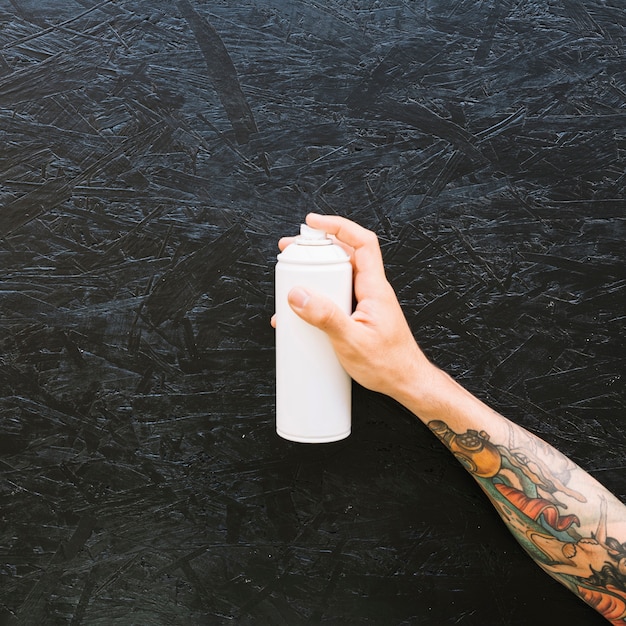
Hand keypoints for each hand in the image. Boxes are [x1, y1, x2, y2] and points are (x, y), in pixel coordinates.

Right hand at [272, 213, 435, 403]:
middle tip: (291, 250)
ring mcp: (365, 303)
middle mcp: (371, 290)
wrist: (406, 384)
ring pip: (338, 276)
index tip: (313, 223)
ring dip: (314, 274)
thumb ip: (325, 317)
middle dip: (316, 248)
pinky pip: (336, 296)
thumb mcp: (352, 342)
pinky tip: (302, 311)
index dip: (338, 226)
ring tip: (290, 280)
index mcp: (374, 288)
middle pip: (344, 255)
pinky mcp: (359, 315)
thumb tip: (298, 294)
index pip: (362, 243)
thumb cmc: (388, 365)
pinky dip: (318, 296)